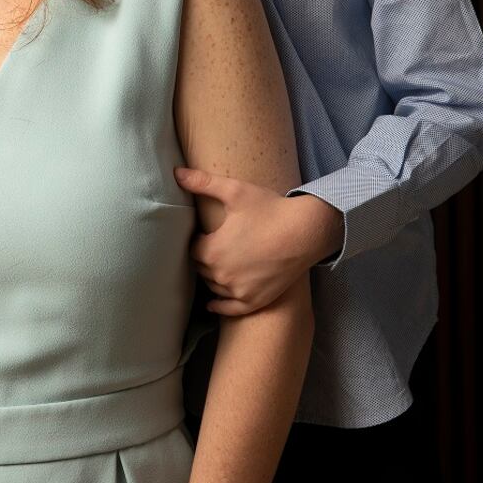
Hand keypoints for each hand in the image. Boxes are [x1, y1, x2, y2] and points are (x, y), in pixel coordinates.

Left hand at [174, 171, 341, 314]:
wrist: (306, 231)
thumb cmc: (270, 209)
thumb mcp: (235, 191)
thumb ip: (202, 182)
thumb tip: (176, 173)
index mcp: (211, 251)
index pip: (191, 250)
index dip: (198, 240)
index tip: (206, 233)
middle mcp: (221, 275)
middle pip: (201, 268)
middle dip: (205, 257)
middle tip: (216, 246)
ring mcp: (238, 290)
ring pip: (213, 286)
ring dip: (213, 276)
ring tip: (220, 265)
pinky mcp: (254, 301)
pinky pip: (229, 309)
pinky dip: (220, 306)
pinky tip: (212, 303)